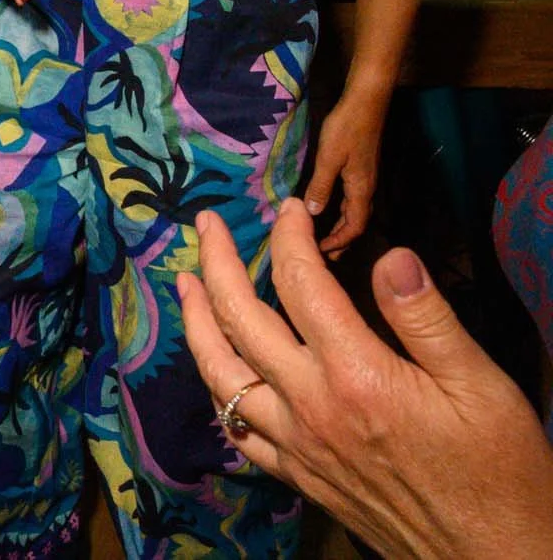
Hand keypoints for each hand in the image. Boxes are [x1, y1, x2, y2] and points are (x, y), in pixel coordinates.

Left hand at [179, 200, 552, 559]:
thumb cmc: (500, 473)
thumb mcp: (481, 387)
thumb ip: (426, 318)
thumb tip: (390, 256)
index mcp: (356, 375)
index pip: (301, 285)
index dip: (290, 238)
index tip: (289, 209)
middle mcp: (311, 407)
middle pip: (240, 319)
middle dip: (217, 263)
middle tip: (206, 225)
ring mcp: (296, 445)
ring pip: (219, 374)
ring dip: (196, 322)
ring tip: (184, 285)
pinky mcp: (298, 476)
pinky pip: (236, 429)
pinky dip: (217, 390)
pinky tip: (213, 370)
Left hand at [302, 97, 384, 256]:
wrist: (365, 103)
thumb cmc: (346, 128)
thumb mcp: (329, 158)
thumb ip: (321, 185)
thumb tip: (313, 213)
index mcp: (361, 190)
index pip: (355, 226)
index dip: (339, 242)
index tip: (321, 252)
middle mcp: (367, 188)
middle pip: (358, 223)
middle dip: (342, 241)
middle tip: (326, 256)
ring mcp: (365, 178)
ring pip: (356, 212)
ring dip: (342, 228)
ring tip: (327, 240)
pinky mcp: (361, 169)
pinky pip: (353, 200)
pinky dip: (343, 212)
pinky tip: (331, 209)